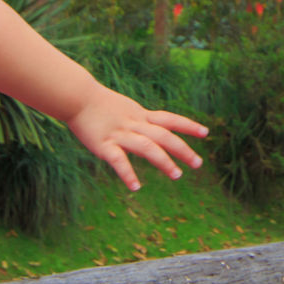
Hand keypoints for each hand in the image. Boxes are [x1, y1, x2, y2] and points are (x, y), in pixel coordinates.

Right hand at [64, 87, 209, 191]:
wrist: (77, 96)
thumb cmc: (99, 104)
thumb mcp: (126, 109)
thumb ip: (140, 121)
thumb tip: (152, 131)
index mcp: (140, 115)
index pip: (169, 119)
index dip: (188, 126)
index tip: (205, 133)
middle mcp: (134, 124)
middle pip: (164, 136)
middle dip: (183, 149)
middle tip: (198, 164)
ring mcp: (120, 134)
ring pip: (147, 147)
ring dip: (163, 161)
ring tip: (177, 175)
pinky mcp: (104, 145)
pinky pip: (118, 160)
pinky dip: (128, 173)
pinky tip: (136, 187)